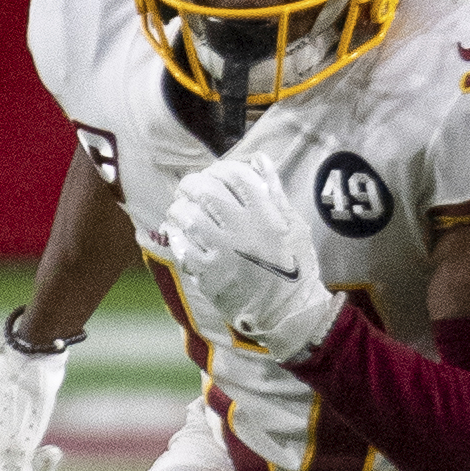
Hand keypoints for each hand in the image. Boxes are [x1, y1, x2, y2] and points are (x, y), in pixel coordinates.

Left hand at [160, 157, 341, 360]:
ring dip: (179, 209)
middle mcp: (242, 229)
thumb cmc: (294, 267)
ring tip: (179, 209)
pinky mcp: (208, 275)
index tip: (215, 175)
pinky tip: (178, 233)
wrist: (288, 312)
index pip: (234, 175)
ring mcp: (223, 252)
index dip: (220, 169)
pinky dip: (175, 236)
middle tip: (189, 188)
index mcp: (265, 213)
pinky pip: (182, 247)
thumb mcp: (293, 224)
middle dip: (192, 184)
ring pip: (188, 217)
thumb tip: (258, 158)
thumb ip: (273, 190)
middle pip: (205, 191)